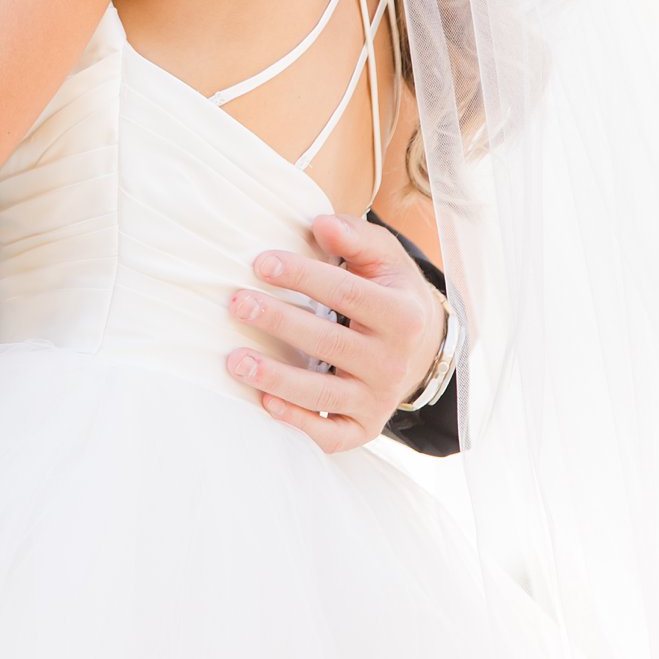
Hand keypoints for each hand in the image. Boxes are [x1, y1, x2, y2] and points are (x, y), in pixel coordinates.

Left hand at [224, 212, 446, 452]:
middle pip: (330, 343)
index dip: (303, 276)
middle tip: (238, 303)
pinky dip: (298, 423)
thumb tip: (321, 224)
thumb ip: (355, 236)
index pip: (347, 293)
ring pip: (324, 394)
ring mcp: (380, 400)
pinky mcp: (365, 427)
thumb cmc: (389, 291)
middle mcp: (393, 362)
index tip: (261, 263)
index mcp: (402, 315)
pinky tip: (265, 402)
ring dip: (277, 379)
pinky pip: (330, 434)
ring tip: (235, 361)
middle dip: (280, 322)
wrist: (422, 347)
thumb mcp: (384, 257)